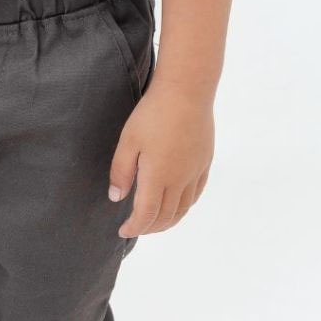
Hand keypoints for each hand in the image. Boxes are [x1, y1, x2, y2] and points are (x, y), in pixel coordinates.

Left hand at [108, 79, 214, 236]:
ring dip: (168, 221)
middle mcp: (180, 180)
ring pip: (183, 209)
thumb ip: (121, 172)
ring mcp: (195, 172)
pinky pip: (195, 194)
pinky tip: (177, 206)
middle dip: (149, 228)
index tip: (123, 231)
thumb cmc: (153, 113)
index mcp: (158, 177)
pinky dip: (184, 207)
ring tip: (154, 224)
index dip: (134, 227)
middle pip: (166, 216)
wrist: (188, 90)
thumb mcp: (128, 142)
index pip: (146, 215)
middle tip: (136, 228)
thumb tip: (116, 197)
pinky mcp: (205, 162)